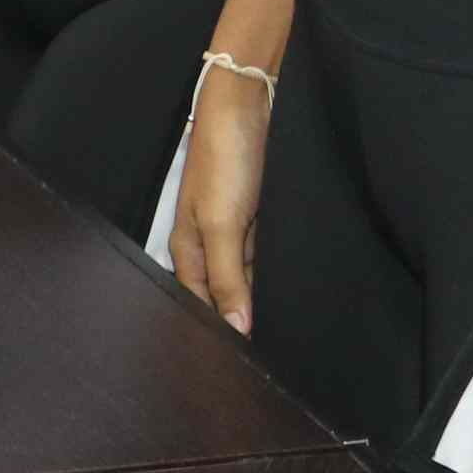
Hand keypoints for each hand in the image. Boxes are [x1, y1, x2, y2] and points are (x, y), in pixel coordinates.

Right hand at [166, 61, 275, 333]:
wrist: (245, 109)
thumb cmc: (223, 161)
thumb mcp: (222, 224)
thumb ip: (227, 277)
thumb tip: (235, 327)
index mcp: (187, 248)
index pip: (196, 304)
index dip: (214, 331)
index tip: (237, 363)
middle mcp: (207, 244)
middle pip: (217, 294)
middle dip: (234, 321)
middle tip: (259, 357)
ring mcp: (231, 230)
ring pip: (241, 279)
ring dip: (254, 299)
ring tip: (277, 334)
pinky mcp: (255, 218)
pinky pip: (260, 258)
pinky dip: (268, 275)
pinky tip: (285, 290)